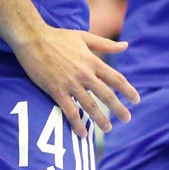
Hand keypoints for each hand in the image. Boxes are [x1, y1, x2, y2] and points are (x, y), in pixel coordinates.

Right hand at [9, 25, 138, 134]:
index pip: (116, 79)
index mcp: (92, 61)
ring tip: (108, 128)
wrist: (32, 38)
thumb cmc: (57, 36)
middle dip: (119, 109)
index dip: (128, 90)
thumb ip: (106, 44)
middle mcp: (84, 74)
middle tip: (127, 118)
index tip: (136, 100)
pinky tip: (82, 133)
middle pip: (107, 95)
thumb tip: (126, 45)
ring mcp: (70, 83)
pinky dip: (77, 124)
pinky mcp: (56, 90)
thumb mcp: (84, 37)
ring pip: (90, 106)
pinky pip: (70, 111)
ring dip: (100, 119)